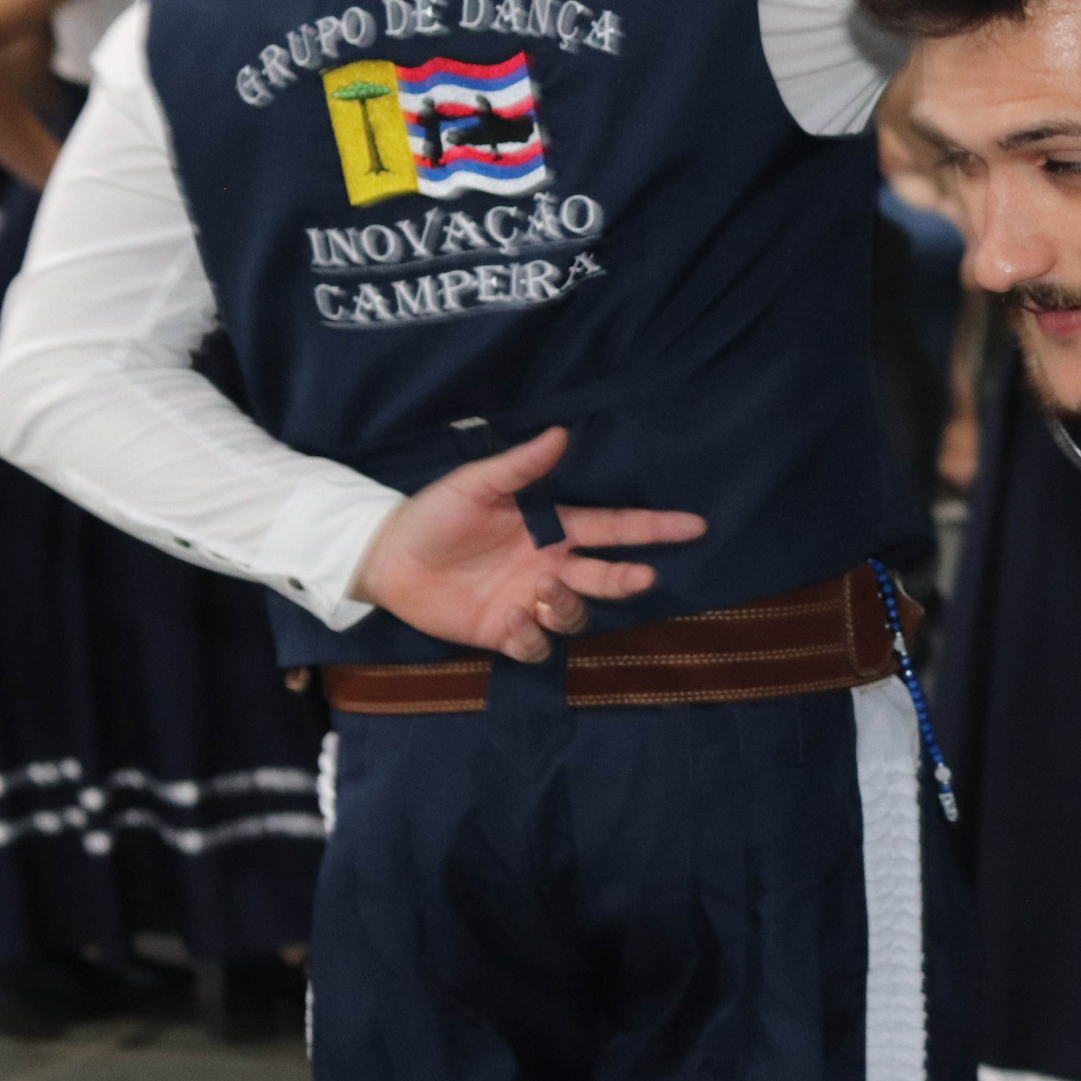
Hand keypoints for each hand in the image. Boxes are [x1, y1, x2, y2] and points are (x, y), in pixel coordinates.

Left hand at [348, 427, 708, 662]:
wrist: (386, 556)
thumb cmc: (434, 514)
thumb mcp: (475, 483)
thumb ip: (519, 466)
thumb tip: (560, 434)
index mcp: (550, 529)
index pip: (614, 528)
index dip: (654, 528)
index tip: (694, 525)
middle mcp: (549, 567)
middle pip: (605, 577)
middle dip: (628, 578)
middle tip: (643, 576)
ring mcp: (528, 602)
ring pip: (574, 614)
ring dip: (567, 606)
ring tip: (542, 593)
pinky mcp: (502, 632)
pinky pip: (535, 646)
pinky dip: (531, 638)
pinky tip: (512, 621)